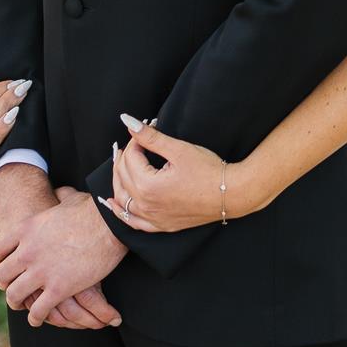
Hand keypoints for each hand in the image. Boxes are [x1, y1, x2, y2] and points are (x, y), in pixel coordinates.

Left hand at [0, 187, 127, 328]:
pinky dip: (35, 317)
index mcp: (26, 230)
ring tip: (23, 306)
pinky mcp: (58, 288)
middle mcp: (27, 252)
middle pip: (2, 276)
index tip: (5, 268)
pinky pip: (38, 310)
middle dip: (5, 285)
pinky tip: (38, 319)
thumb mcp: (69, 198)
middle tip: (13, 289)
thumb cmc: (93, 210)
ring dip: (17, 303)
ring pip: (15, 295)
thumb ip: (60, 196)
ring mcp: (41, 271)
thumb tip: (60, 191)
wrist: (110, 224)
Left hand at [105, 121, 231, 232]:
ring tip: (119, 165)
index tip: (145, 131)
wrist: (231, 194)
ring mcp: (153, 218)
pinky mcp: (162, 226)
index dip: (135, 141)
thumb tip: (127, 121)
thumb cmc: (208, 170)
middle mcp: (146, 205)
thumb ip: (150, 137)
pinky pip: (133, 222)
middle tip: (134, 143)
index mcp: (148, 186)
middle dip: (125, 157)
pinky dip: (121, 212)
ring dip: (118, 181)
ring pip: (123, 200)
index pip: (130, 159)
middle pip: (123, 177)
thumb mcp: (178, 149)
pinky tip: (115, 204)